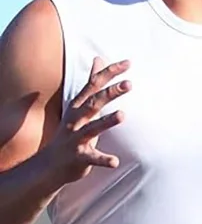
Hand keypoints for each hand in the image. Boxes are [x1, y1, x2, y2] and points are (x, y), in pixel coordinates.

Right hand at [45, 57, 130, 183]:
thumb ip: (92, 83)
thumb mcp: (80, 104)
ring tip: (123, 115)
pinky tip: (115, 162)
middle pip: (94, 103)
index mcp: (78, 106)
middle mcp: (75, 120)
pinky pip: (92, 158)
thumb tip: (98, 58)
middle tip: (130, 83)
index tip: (129, 63)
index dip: (110, 73)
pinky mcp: (79, 157)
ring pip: (92, 128)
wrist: (48, 165)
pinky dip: (104, 160)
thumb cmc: (70, 131)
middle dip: (111, 93)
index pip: (94, 84)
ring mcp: (76, 138)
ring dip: (107, 122)